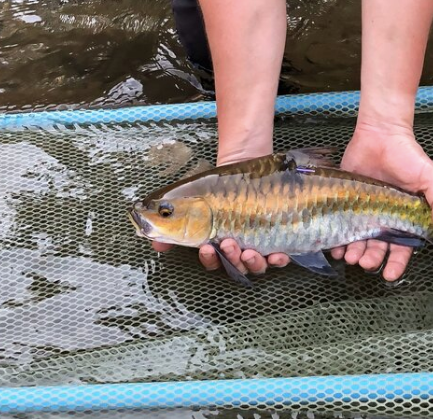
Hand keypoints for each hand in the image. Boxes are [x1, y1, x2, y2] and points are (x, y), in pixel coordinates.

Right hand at [162, 139, 290, 278]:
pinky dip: (278, 260)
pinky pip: (279, 258)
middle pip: (235, 267)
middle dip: (231, 259)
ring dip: (251, 262)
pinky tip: (277, 255)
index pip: (213, 262)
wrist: (245, 165)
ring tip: (247, 249)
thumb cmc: (218, 187)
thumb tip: (153, 243)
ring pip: (255, 266)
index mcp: (218, 244)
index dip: (210, 260)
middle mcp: (238, 249)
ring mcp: (259, 245)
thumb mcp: (192, 202)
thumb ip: (172, 225)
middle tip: (228, 243)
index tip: (206, 247)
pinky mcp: (277, 239)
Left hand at [336, 121, 432, 281]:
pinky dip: (337, 238)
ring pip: (358, 241)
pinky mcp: (346, 201)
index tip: (390, 274)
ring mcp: (363, 211)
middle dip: (371, 259)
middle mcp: (383, 218)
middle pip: (377, 248)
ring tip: (350, 256)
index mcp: (404, 218)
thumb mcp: (430, 176)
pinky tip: (334, 245)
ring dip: (354, 252)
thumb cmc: (408, 154)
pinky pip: (340, 224)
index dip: (396, 263)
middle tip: (365, 262)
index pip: (402, 248)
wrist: (380, 133)